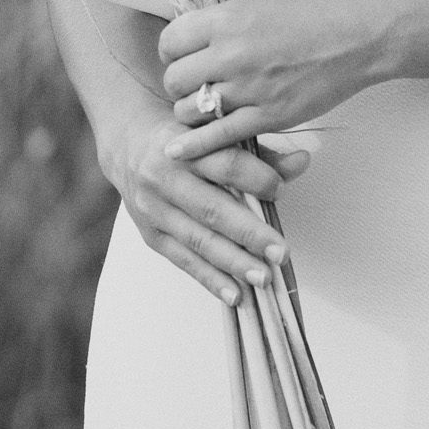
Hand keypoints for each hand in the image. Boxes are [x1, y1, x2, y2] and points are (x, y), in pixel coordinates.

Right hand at [113, 105, 310, 305]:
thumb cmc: (184, 137)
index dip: (257, 178)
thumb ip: (259, 151)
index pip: (226, 164)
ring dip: (233, 263)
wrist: (127, 143)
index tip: (281, 190)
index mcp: (188, 146)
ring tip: (263, 278)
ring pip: (198, 240)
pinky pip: (183, 260)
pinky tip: (235, 295)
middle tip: (279, 252)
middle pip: (212, 209)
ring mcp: (156, 209)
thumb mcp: (215, 133)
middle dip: (249, 233)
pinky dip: (210, 279)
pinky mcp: (151, 234)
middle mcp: (168, 178)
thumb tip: (301, 162)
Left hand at [158, 0, 389, 161]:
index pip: (170, 41)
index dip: (171, 50)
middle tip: (193, 82)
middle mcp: (231, 54)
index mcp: (227, 19)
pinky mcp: (267, 117)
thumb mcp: (262, 1)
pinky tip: (177, 150)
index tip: (179, 55)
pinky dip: (194, 146)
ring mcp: (248, 88)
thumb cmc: (318, 12)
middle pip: (174, 79)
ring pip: (189, 111)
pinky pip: (217, 137)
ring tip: (204, 106)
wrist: (359, 35)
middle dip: (179, 82)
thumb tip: (199, 33)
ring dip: (191, 111)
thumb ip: (226, 19)